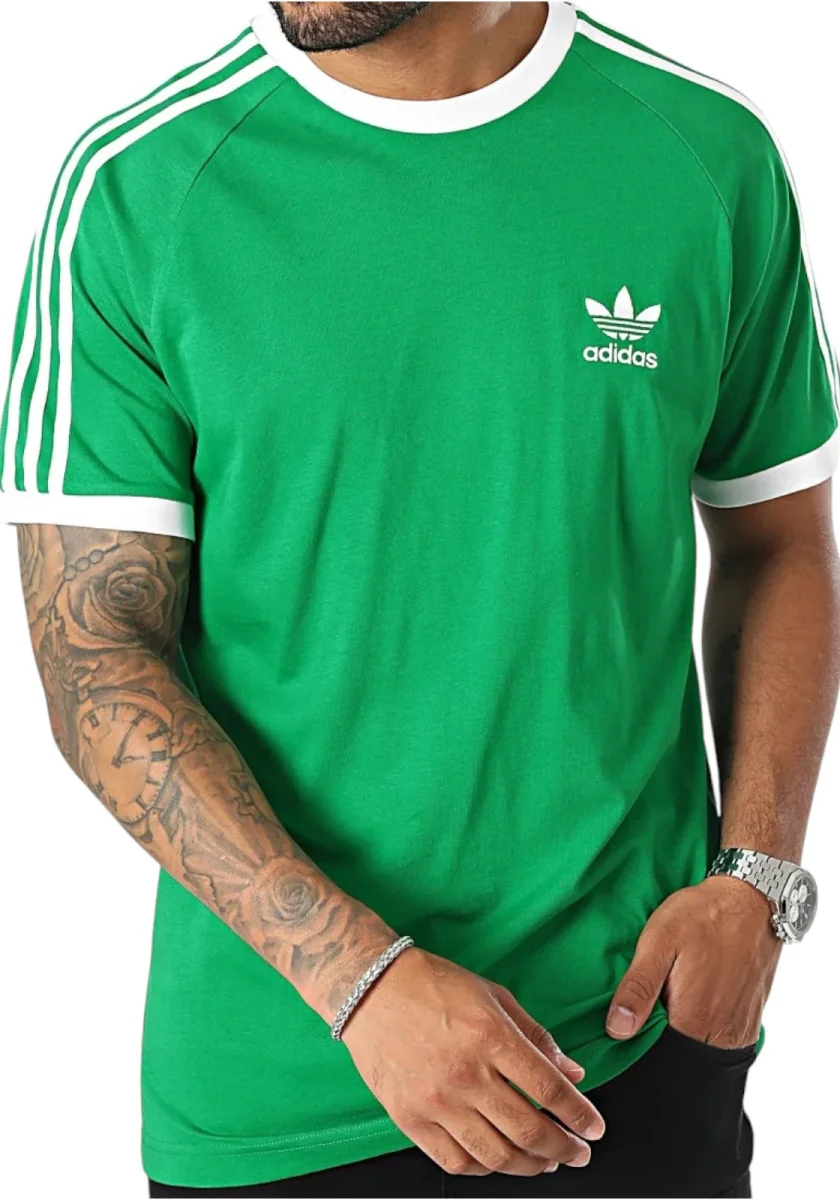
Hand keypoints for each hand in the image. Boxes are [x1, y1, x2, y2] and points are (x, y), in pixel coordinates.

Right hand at [341, 947, 604, 1175]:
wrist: (371, 989)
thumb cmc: (432, 985)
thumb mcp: (493, 995)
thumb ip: (535, 1036)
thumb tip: (572, 1072)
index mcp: (490, 1036)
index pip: (548, 1089)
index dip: (579, 1115)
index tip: (594, 1128)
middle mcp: (465, 1073)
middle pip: (528, 1131)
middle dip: (563, 1149)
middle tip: (578, 1153)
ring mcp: (436, 1100)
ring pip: (495, 1155)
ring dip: (530, 1167)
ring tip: (546, 1164)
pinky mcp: (409, 1118)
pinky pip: (455, 1161)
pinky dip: (484, 1170)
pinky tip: (498, 1162)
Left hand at [606, 876, 781, 1048]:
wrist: (751, 899)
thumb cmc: (702, 915)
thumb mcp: (659, 941)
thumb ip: (639, 987)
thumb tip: (617, 1029)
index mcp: (693, 1020)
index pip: (656, 1053)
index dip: (639, 1034)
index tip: (632, 1010)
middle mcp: (721, 1034)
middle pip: (679, 1052)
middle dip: (661, 1031)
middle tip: (657, 992)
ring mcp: (740, 1030)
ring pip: (700, 1045)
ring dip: (684, 1026)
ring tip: (677, 989)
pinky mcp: (751, 1020)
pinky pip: (721, 1037)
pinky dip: (705, 1023)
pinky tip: (697, 992)